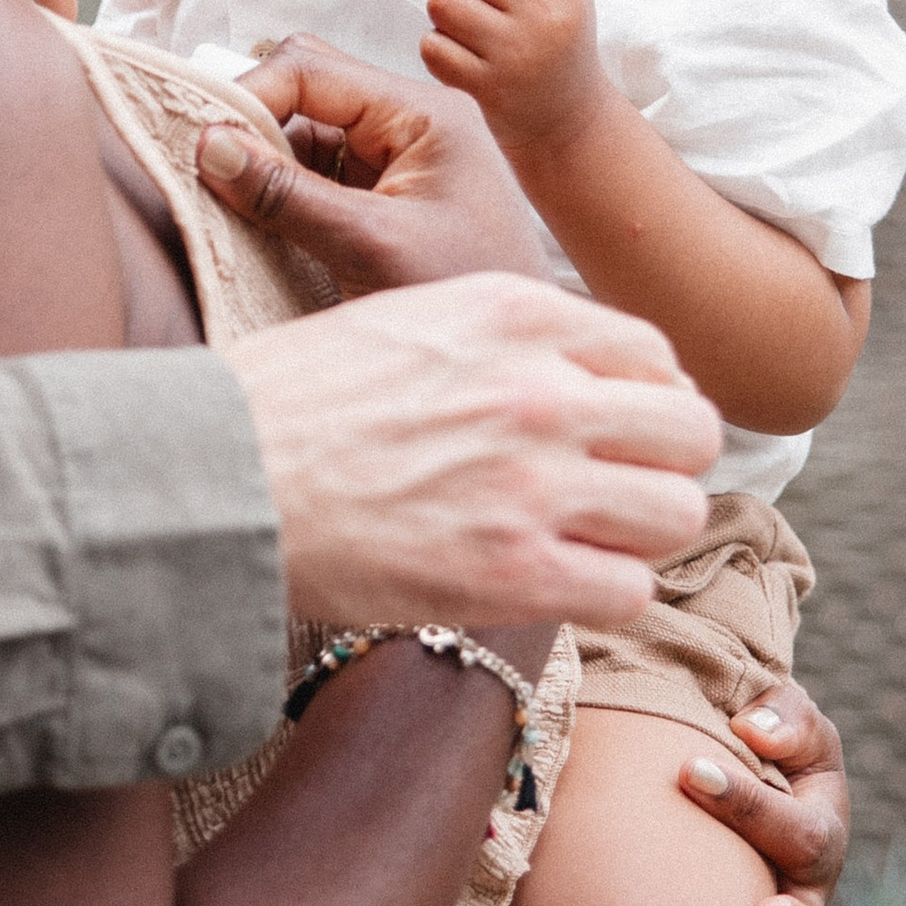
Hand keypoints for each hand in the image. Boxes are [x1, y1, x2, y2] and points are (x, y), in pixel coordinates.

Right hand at [197, 33, 549, 290]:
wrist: (516, 360)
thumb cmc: (467, 297)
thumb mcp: (370, 246)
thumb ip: (287, 194)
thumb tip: (209, 144)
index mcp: (425, 113)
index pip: (313, 70)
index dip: (250, 97)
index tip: (200, 141)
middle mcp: (411, 124)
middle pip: (306, 94)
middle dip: (255, 128)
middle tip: (208, 174)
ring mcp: (396, 162)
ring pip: (303, 139)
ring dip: (264, 169)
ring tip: (231, 210)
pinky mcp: (383, 200)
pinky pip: (316, 178)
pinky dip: (282, 197)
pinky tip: (259, 226)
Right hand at [227, 272, 718, 628]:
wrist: (216, 479)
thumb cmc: (287, 403)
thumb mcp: (403, 317)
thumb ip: (499, 339)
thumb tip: (571, 376)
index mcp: (512, 310)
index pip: (651, 353)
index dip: (641, 401)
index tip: (610, 434)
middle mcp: (540, 388)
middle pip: (690, 431)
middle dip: (662, 466)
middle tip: (613, 493)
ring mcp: (534, 481)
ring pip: (677, 514)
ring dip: (638, 536)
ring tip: (583, 544)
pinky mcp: (514, 571)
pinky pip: (630, 591)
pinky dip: (604, 594)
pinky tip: (553, 586)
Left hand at [423, 0, 609, 157]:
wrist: (569, 123)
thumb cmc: (557, 41)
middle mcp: (545, 14)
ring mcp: (516, 54)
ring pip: (443, 1)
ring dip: (445, 13)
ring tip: (468, 28)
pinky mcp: (488, 89)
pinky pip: (432, 47)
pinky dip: (438, 50)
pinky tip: (461, 59)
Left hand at [677, 676, 852, 905]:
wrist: (729, 769)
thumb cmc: (750, 741)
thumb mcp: (774, 717)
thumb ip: (780, 715)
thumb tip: (755, 731)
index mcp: (816, 819)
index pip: (797, 822)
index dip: (745, 801)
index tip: (688, 772)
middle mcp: (811, 881)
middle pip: (819, 904)